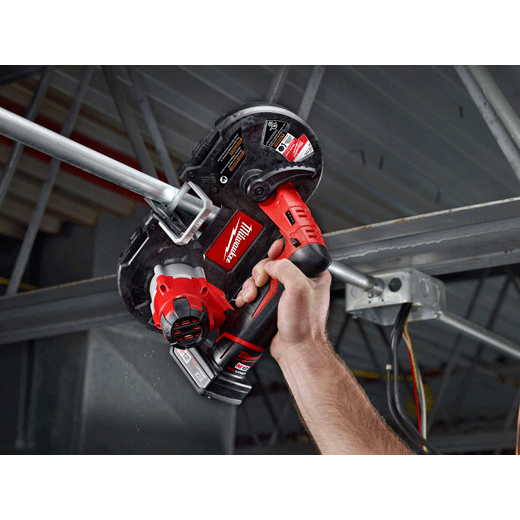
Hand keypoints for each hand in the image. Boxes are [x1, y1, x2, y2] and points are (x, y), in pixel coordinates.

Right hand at [235, 239, 331, 361]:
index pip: (295, 250)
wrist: (295, 349)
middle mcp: (299, 281)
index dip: (282, 247)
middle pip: (273, 263)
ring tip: (254, 295)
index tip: (273, 250)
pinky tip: (248, 300)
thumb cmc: (304, 325)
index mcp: (312, 274)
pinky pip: (257, 290)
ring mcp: (285, 292)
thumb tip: (271, 265)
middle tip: (262, 281)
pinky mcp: (273, 303)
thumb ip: (285, 269)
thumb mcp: (298, 288)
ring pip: (262, 276)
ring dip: (253, 284)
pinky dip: (249, 293)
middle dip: (262, 271)